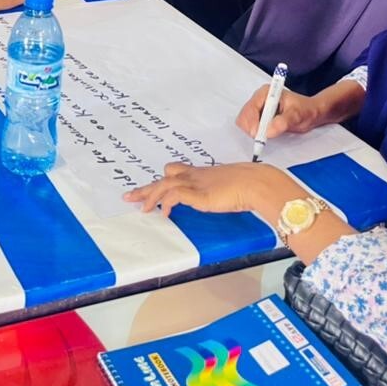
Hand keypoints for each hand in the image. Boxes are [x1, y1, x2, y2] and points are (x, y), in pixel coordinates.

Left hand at [124, 161, 293, 216]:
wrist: (257, 183)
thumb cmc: (249, 184)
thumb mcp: (228, 186)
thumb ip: (218, 191)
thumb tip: (219, 197)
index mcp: (201, 174)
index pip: (174, 172)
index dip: (161, 181)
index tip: (150, 188)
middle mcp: (195, 176)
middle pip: (163, 178)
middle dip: (146, 189)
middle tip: (130, 196)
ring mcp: (196, 184)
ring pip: (164, 185)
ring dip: (151, 196)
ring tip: (142, 208)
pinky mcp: (199, 194)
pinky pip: (175, 195)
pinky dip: (167, 203)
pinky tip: (165, 213)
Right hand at [235, 87, 322, 139]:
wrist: (310, 113)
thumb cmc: (305, 111)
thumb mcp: (297, 115)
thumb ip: (283, 122)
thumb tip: (268, 132)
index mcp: (266, 93)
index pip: (251, 108)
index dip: (253, 122)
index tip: (259, 135)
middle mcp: (258, 98)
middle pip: (244, 115)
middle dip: (251, 128)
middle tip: (262, 139)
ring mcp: (257, 108)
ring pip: (244, 122)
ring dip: (252, 131)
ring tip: (266, 136)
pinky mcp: (257, 116)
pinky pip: (248, 126)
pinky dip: (253, 133)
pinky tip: (264, 135)